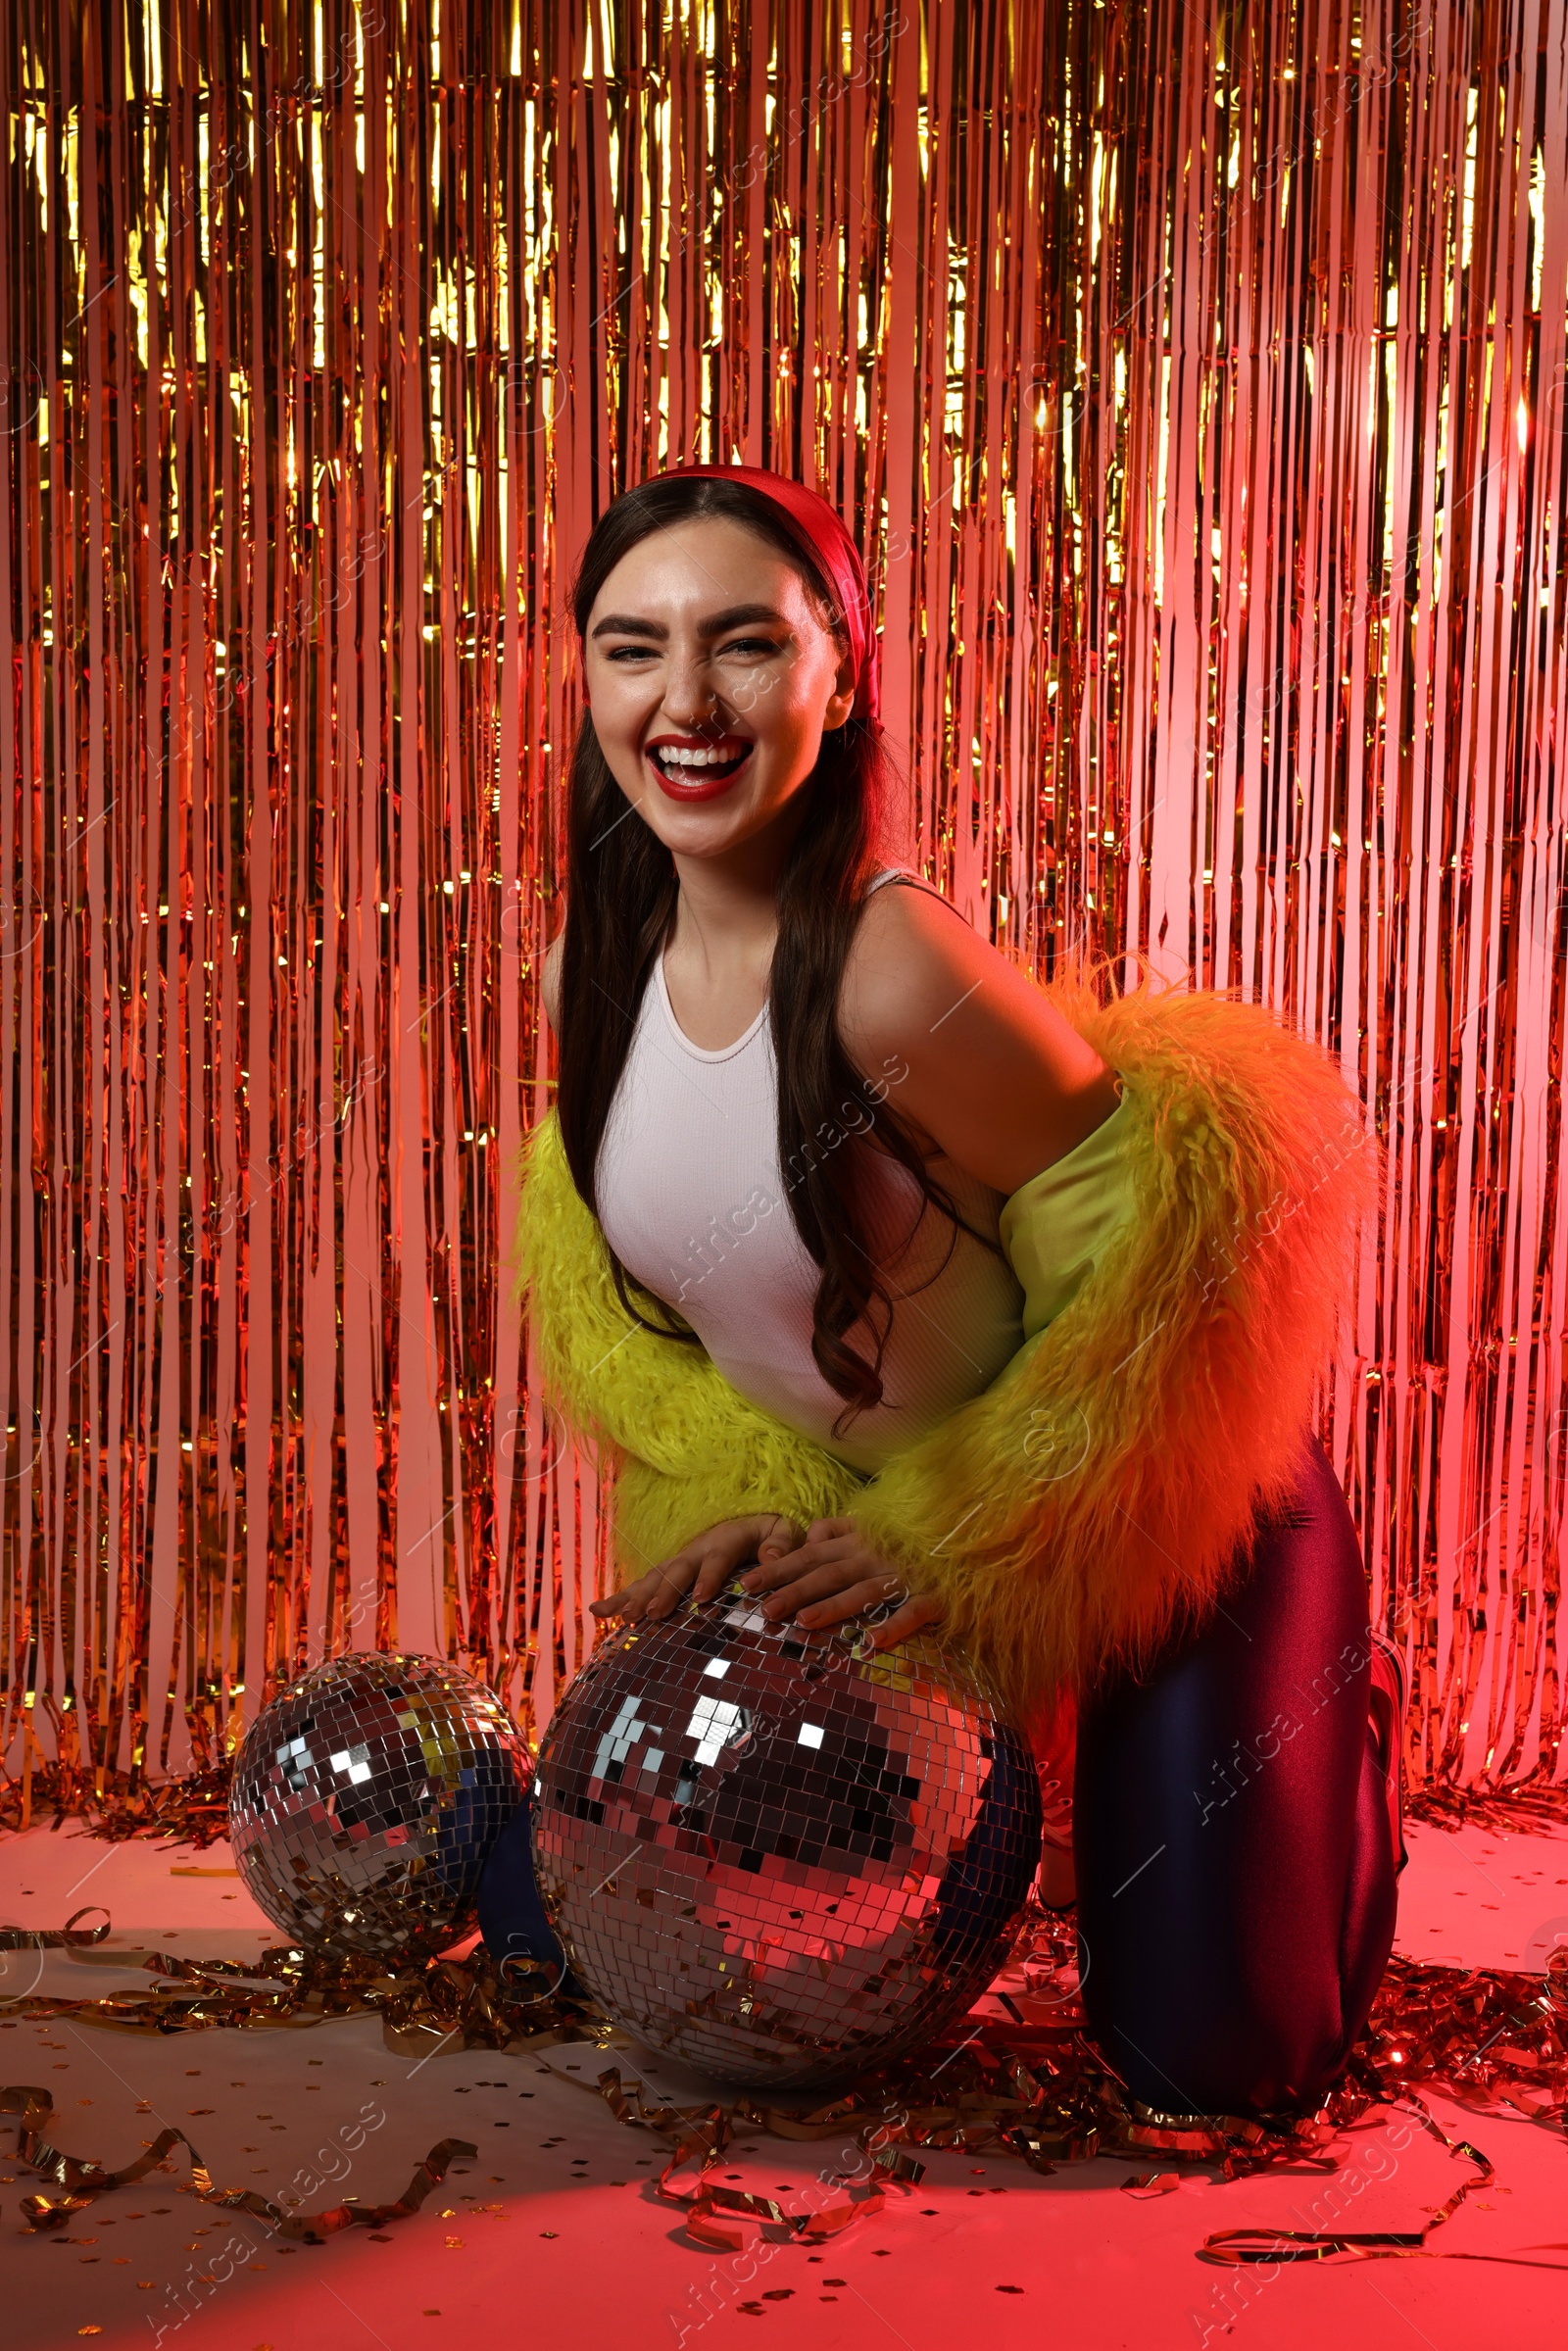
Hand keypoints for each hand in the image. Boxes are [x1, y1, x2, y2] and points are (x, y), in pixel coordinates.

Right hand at [589, 1514, 804, 1624]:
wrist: (749, 1517)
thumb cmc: (768, 1530)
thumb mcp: (781, 1529)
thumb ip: (780, 1543)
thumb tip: (772, 1559)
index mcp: (726, 1540)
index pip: (717, 1558)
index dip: (709, 1576)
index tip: (701, 1597)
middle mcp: (697, 1549)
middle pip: (677, 1570)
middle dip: (664, 1592)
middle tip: (653, 1613)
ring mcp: (680, 1560)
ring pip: (654, 1577)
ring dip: (637, 1596)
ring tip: (622, 1617)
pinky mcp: (670, 1572)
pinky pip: (643, 1584)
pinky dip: (620, 1598)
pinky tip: (598, 1613)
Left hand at [736, 1517, 944, 1648]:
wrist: (967, 1541)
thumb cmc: (912, 1538)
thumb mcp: (873, 1524)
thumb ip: (839, 1530)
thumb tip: (808, 1538)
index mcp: (858, 1540)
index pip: (811, 1554)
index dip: (780, 1567)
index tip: (748, 1583)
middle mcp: (875, 1555)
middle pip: (829, 1573)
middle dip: (795, 1590)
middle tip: (766, 1610)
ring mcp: (903, 1575)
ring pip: (863, 1591)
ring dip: (833, 1607)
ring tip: (804, 1623)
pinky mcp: (932, 1596)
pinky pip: (911, 1612)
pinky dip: (892, 1626)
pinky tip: (870, 1644)